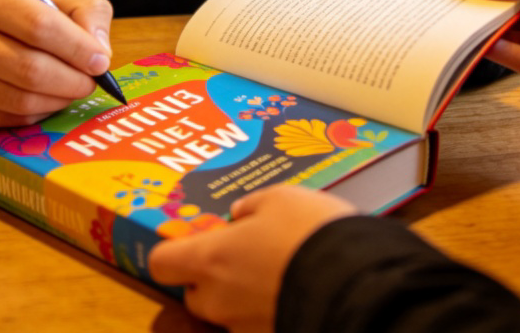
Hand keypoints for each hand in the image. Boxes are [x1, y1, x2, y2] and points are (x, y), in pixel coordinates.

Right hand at [0, 0, 114, 126]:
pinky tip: (47, 100)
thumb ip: (86, 12)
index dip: (77, 47)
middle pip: (30, 69)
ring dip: (58, 100)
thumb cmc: (14, 15)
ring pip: (20, 100)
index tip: (100, 61)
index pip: (39, 26)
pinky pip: (8, 120)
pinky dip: (38, 115)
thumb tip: (99, 51)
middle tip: (90, 82)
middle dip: (72, 80)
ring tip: (72, 90)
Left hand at [148, 185, 354, 332]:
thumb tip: (240, 213)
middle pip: (195, 293)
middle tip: (239, 253)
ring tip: (274, 269)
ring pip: (228, 312)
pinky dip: (267, 309)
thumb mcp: (280, 198)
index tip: (188, 239)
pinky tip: (293, 287)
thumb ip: (250, 205)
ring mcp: (245, 328)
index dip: (172, 251)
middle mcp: (220, 300)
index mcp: (211, 259)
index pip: (163, 263)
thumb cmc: (309, 234)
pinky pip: (257, 323)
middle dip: (210, 276)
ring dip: (241, 295)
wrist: (356, 284)